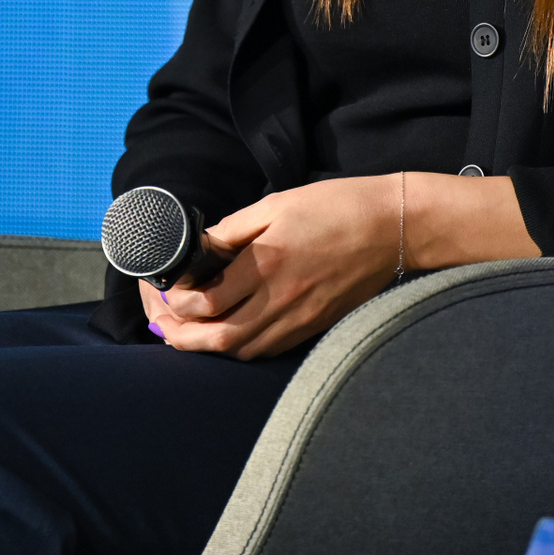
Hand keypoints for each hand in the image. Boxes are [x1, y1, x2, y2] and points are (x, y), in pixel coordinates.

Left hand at [142, 175, 399, 359]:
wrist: (392, 227)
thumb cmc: (334, 207)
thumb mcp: (276, 205)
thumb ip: (233, 231)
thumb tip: (201, 249)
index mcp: (266, 263)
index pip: (206, 301)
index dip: (176, 302)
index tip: (164, 290)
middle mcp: (280, 299)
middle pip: (218, 337)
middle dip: (181, 336)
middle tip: (162, 324)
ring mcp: (299, 318)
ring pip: (241, 350)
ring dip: (208, 346)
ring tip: (187, 332)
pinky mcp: (313, 327)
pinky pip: (267, 348)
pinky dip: (240, 347)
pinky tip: (228, 333)